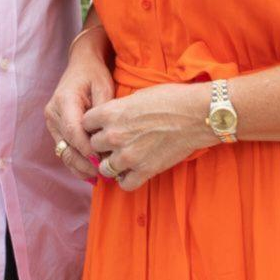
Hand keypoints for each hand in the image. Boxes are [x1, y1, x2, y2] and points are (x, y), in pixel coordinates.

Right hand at [45, 26, 113, 183]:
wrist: (82, 64)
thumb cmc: (95, 74)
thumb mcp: (104, 87)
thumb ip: (102, 112)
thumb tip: (105, 138)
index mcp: (64, 100)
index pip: (73, 131)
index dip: (87, 150)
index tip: (104, 162)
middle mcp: (53, 113)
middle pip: (67, 145)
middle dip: (86, 163)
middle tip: (106, 174)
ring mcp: (51, 122)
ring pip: (64, 152)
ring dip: (80, 166)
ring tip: (100, 177)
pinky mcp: (55, 128)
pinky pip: (64, 150)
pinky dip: (76, 163)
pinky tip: (91, 175)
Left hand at [82, 82, 213, 191]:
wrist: (194, 114)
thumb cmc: (169, 99)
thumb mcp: (136, 96)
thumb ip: (118, 109)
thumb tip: (110, 117)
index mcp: (110, 113)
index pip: (84, 123)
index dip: (93, 125)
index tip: (100, 126)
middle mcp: (114, 135)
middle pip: (93, 146)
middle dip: (101, 145)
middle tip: (113, 143)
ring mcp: (128, 155)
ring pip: (104, 168)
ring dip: (111, 164)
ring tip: (122, 159)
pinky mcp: (144, 170)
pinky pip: (124, 184)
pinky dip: (126, 180)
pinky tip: (133, 172)